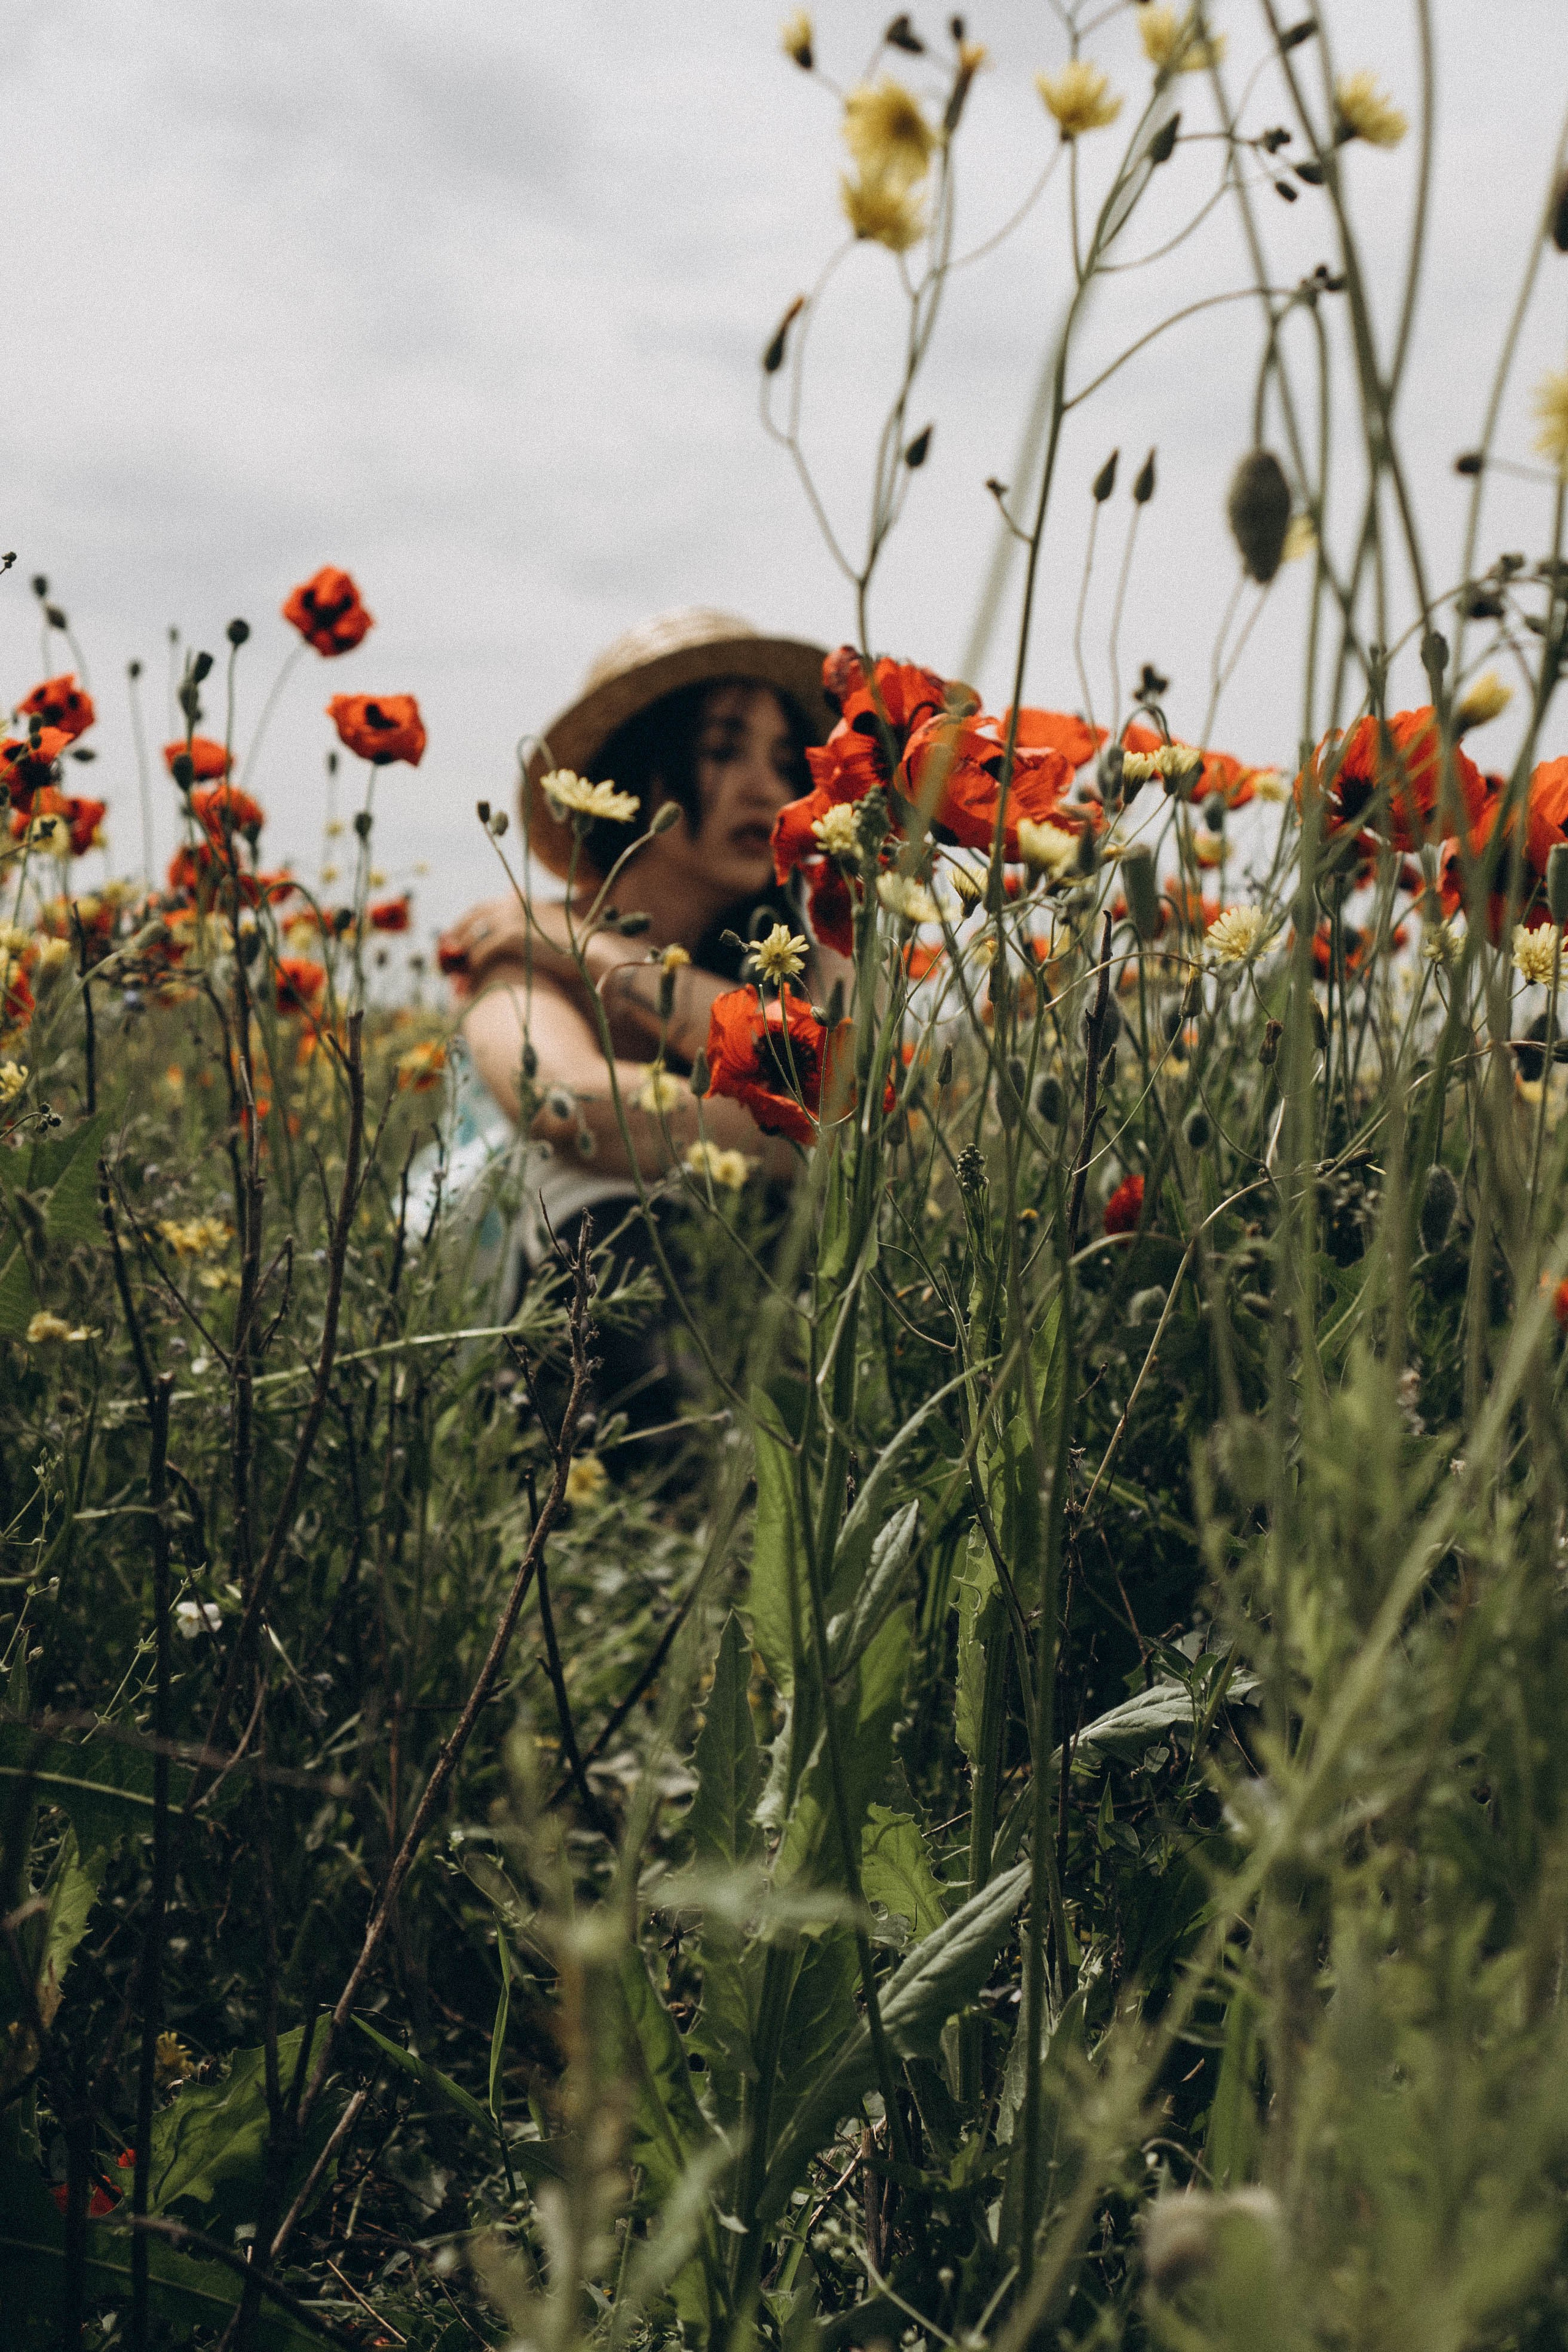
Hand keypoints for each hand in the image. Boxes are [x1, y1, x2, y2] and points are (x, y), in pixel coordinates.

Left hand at [438, 894, 623, 996]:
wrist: (594, 954)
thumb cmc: (578, 950)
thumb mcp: (552, 930)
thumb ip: (532, 926)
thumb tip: (517, 937)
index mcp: (522, 900)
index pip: (482, 908)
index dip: (466, 925)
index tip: (457, 942)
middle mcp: (513, 903)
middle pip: (471, 918)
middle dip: (455, 939)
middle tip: (446, 961)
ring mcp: (511, 917)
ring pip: (472, 936)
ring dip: (461, 958)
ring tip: (456, 979)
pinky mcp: (511, 935)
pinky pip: (480, 951)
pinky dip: (471, 968)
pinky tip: (470, 984)